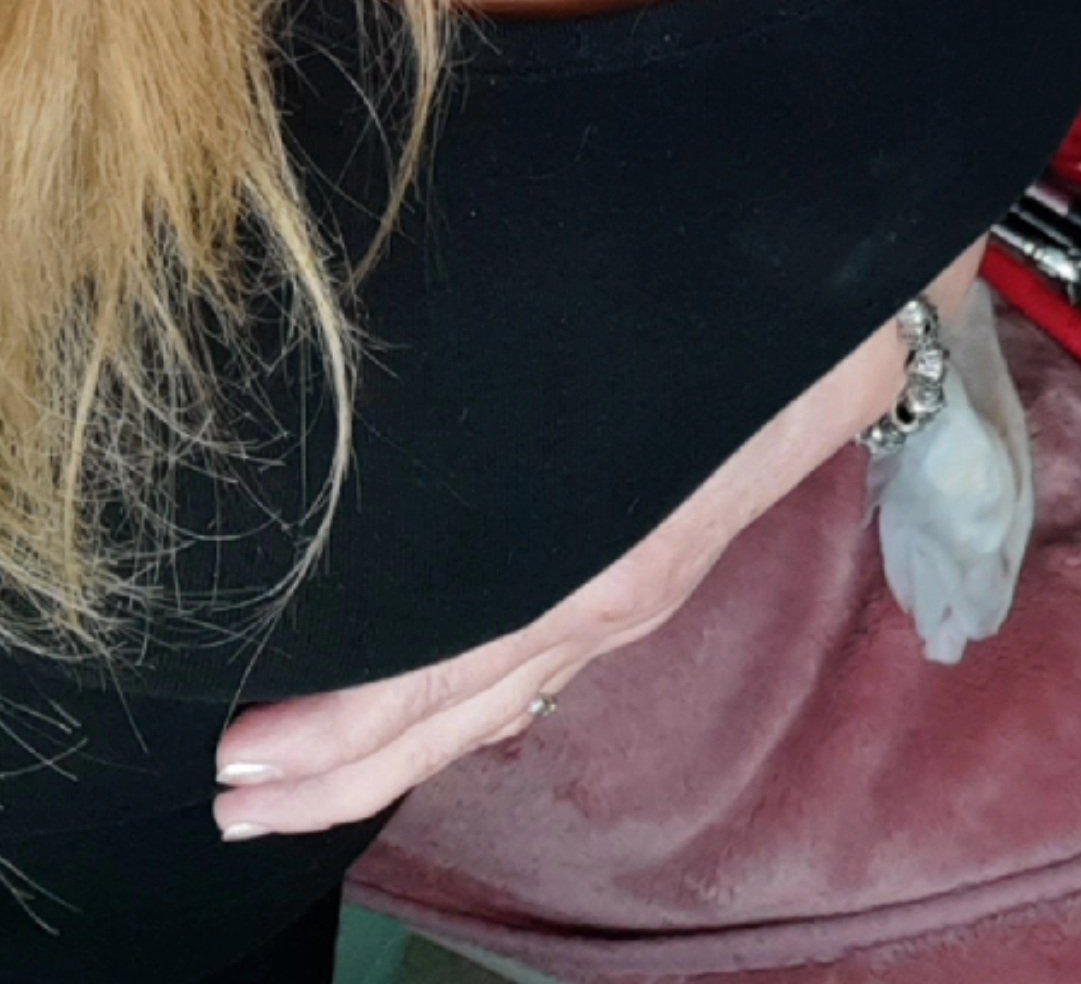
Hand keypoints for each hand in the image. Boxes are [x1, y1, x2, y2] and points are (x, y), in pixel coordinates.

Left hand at [209, 243, 983, 841]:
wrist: (852, 278)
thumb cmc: (722, 275)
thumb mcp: (629, 317)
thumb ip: (524, 361)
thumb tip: (415, 375)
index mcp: (604, 546)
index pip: (454, 666)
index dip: (352, 724)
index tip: (245, 756)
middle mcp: (614, 586)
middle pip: (464, 711)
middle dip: (345, 770)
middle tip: (227, 805)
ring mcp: (632, 588)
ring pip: (494, 699)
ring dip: (388, 749)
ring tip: (286, 786)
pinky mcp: (642, 572)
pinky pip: (537, 665)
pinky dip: (460, 708)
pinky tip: (413, 726)